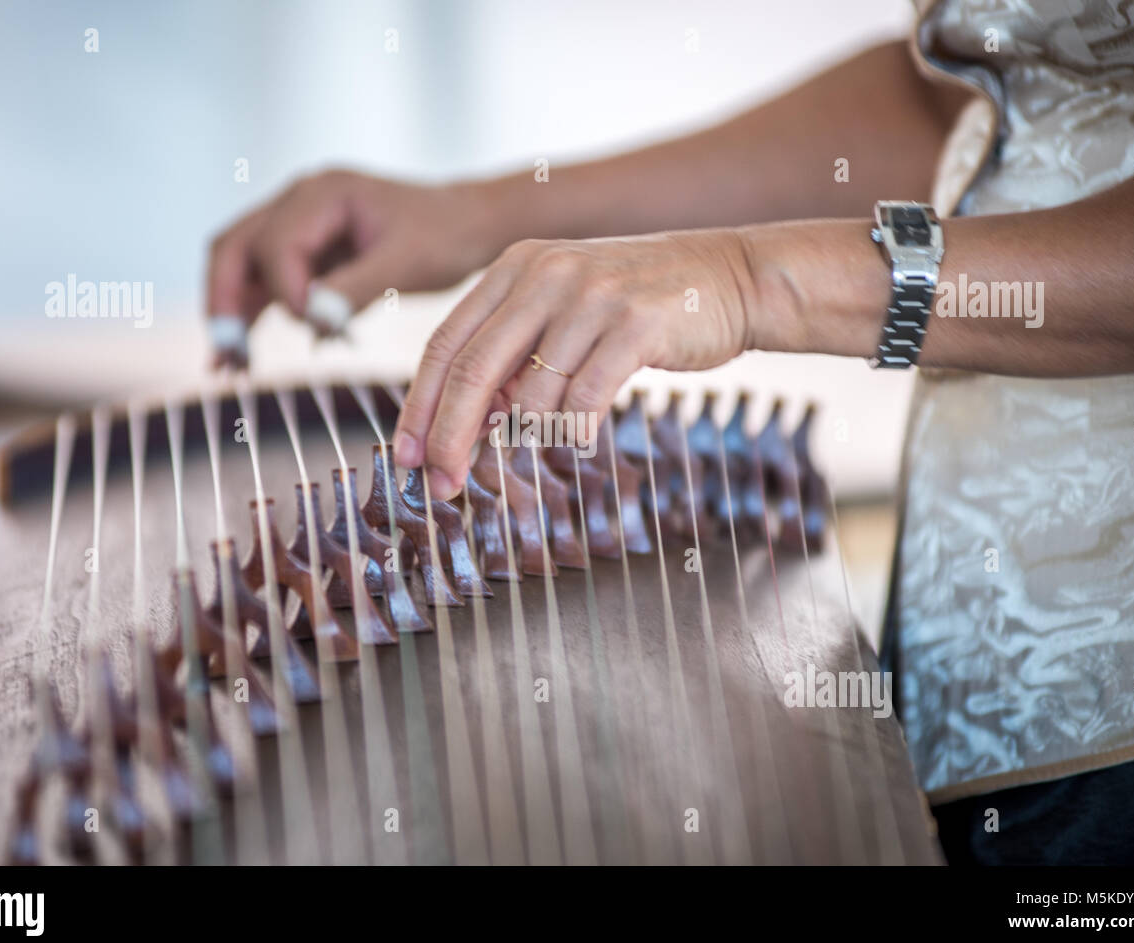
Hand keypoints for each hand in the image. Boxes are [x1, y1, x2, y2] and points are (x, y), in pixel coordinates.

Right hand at [206, 170, 504, 334]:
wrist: (468, 225)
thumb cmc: (444, 235)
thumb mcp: (405, 263)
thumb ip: (354, 289)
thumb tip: (309, 321)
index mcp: (323, 192)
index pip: (276, 243)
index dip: (285, 289)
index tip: (313, 326)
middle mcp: (299, 201)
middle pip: (235, 247)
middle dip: (224, 300)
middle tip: (225, 353)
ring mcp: (297, 226)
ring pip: (240, 266)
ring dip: (231, 313)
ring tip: (227, 366)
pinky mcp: (305, 254)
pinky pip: (264, 284)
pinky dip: (252, 317)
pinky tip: (242, 359)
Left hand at [392, 229, 759, 497]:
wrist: (727, 277)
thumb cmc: (637, 305)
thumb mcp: (563, 311)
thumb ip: (514, 354)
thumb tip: (465, 425)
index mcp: (516, 268)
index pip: (446, 343)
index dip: (419, 407)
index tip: (406, 457)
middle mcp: (546, 274)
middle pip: (472, 370)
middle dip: (448, 437)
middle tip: (440, 485)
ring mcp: (591, 296)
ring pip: (531, 393)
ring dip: (528, 433)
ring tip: (550, 433)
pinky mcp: (636, 323)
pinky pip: (585, 398)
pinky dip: (574, 430)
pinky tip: (579, 437)